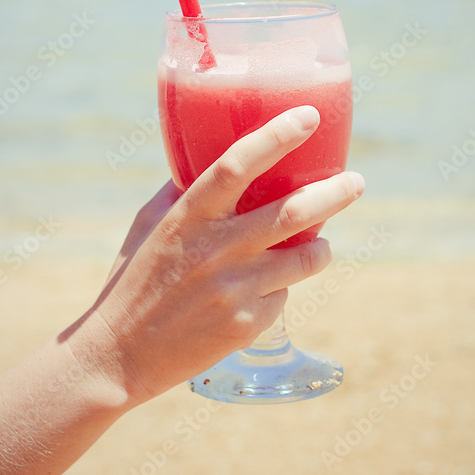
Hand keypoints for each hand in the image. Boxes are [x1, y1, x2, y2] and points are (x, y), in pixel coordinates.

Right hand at [65, 106, 363, 405]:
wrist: (118, 357)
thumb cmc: (131, 283)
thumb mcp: (148, 226)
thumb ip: (181, 192)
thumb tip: (208, 160)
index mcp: (187, 217)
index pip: (237, 164)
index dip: (276, 136)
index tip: (309, 117)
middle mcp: (215, 249)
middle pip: (294, 211)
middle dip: (335, 193)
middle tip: (356, 181)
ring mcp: (234, 290)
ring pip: (306, 257)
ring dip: (321, 246)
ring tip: (320, 242)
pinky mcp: (247, 325)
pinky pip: (283, 294)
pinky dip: (282, 286)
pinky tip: (263, 290)